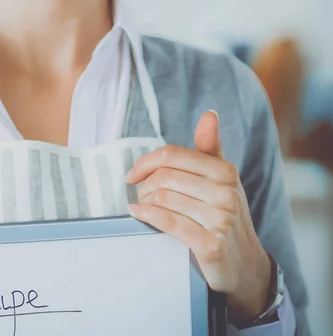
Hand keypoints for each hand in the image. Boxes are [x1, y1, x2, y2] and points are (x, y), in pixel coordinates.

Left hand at [125, 110, 271, 325]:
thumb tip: (209, 114)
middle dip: (145, 184)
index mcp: (225, 170)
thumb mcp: (221, 179)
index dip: (146, 162)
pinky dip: (147, 215)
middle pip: (165, 176)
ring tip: (143, 205)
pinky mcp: (211, 244)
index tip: (133, 173)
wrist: (245, 265)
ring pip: (164, 198)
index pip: (172, 155)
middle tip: (140, 194)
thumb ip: (210, 147)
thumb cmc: (224, 215)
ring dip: (145, 201)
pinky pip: (169, 221)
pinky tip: (138, 213)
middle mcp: (226, 192)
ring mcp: (221, 219)